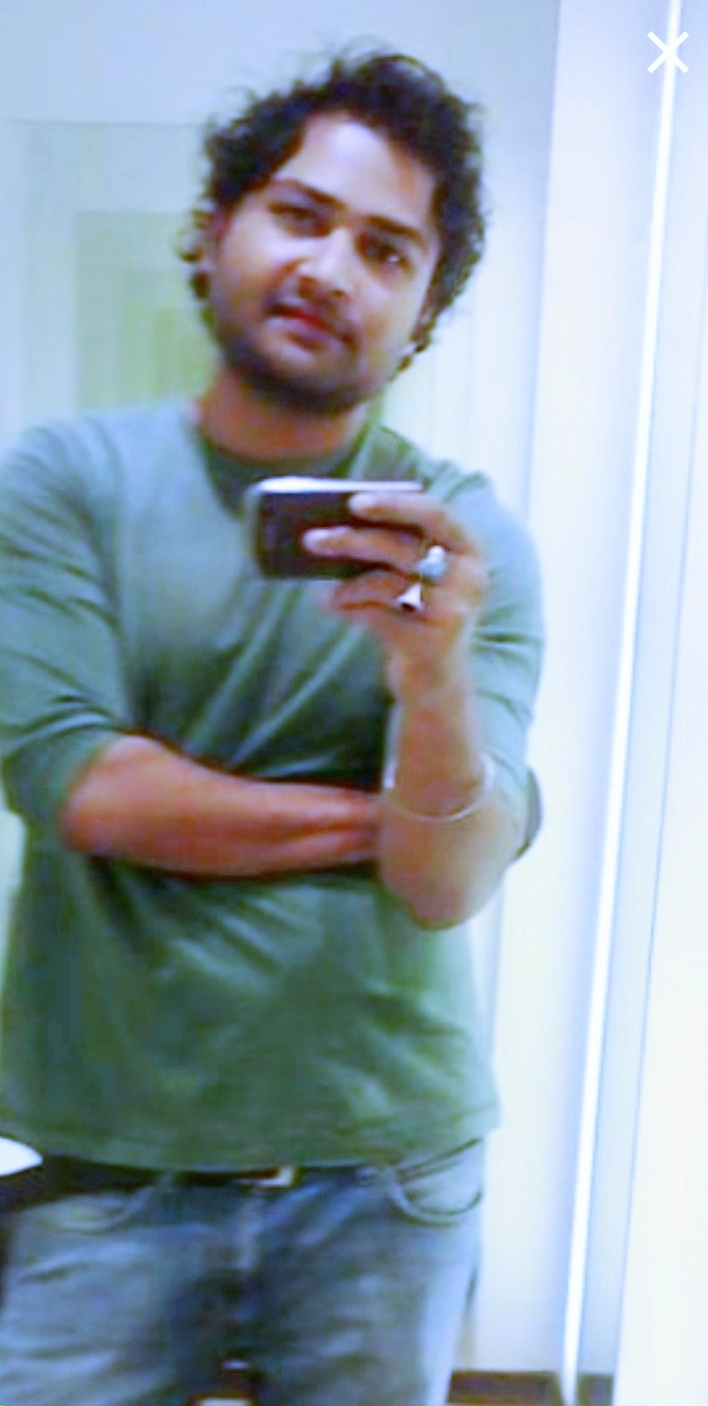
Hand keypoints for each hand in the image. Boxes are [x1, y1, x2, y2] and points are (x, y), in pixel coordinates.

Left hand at [303, 491, 487, 701]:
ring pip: (389, 583)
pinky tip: (328, 603)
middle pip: (404, 548)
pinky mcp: (432, 642)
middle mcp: (470, 578)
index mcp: (469, 549)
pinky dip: (351, 608)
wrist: (435, 678)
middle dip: (354, 540)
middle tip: (312, 538)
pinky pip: (380, 616)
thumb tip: (334, 524)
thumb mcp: (416, 577)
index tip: (353, 501)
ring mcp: (454, 612)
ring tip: (319, 584)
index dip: (394, 503)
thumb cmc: (418, 614)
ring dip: (348, 582)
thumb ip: (392, 547)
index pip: (435, 513)